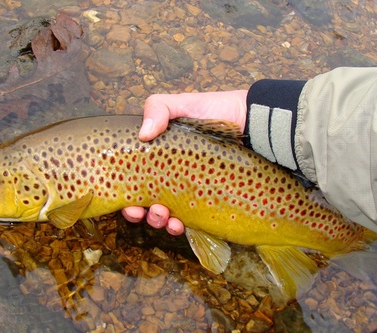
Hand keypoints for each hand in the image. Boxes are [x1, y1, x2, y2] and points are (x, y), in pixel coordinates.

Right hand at [121, 90, 248, 234]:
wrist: (251, 123)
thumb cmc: (215, 110)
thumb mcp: (182, 103)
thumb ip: (158, 108)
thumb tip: (143, 135)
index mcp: (157, 155)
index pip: (133, 177)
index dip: (125, 193)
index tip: (126, 201)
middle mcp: (168, 174)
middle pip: (143, 201)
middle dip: (138, 212)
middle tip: (141, 212)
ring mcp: (186, 189)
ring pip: (162, 214)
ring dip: (156, 220)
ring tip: (162, 216)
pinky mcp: (205, 200)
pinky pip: (187, 220)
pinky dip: (176, 226)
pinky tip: (178, 224)